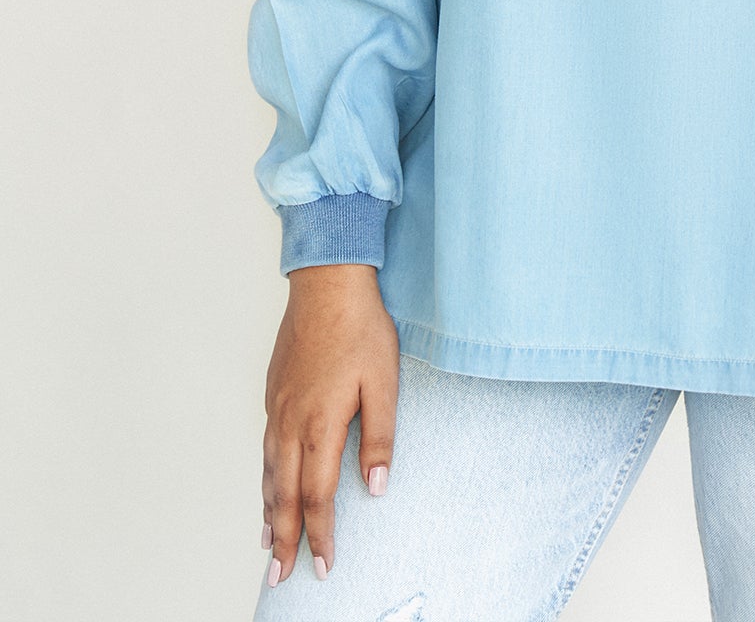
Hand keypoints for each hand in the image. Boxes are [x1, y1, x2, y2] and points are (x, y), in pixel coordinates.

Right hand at [261, 265, 397, 584]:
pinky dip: (264, 478)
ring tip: (267, 544)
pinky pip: (265, 448)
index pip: (317, 495)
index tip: (325, 565)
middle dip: (283, 539)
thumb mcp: (384, 381)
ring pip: (268, 473)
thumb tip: (377, 486)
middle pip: (283, 494)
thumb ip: (381, 436)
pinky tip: (267, 485)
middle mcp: (291, 421)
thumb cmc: (360, 328)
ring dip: (268, 512)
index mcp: (321, 423)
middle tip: (279, 577)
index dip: (321, 534)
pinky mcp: (274, 392)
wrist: (327, 283)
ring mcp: (278, 407)